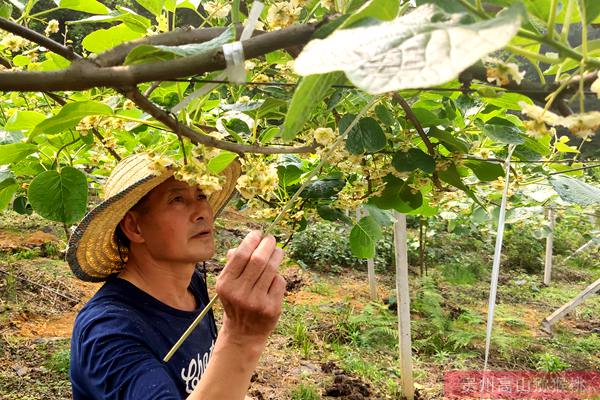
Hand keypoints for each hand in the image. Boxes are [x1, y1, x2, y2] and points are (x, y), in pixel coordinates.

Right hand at [215, 230, 285, 346]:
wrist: (243, 333)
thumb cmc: (236, 301)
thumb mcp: (228, 284)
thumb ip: (234, 263)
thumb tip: (248, 241)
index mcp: (225, 284)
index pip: (240, 255)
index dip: (251, 240)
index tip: (258, 234)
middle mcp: (239, 293)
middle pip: (258, 260)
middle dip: (267, 245)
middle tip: (271, 239)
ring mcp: (256, 302)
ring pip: (272, 269)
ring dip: (277, 256)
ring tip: (277, 251)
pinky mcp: (271, 308)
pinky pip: (279, 282)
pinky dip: (278, 276)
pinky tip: (274, 278)